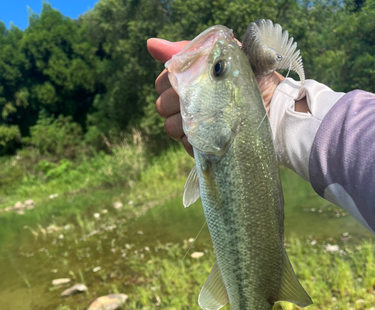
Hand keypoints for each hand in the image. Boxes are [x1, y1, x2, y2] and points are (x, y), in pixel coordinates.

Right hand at [147, 38, 308, 156]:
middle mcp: (189, 106)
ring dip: (188, 121)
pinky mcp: (203, 148)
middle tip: (202, 98)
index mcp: (191, 84)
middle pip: (162, 105)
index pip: (162, 82)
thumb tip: (150, 44)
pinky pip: (185, 144)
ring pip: (170, 126)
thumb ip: (188, 51)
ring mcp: (195, 128)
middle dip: (178, 101)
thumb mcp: (222, 58)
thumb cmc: (250, 80)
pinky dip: (197, 139)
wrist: (274, 108)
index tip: (188, 80)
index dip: (170, 81)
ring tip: (211, 116)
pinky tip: (214, 133)